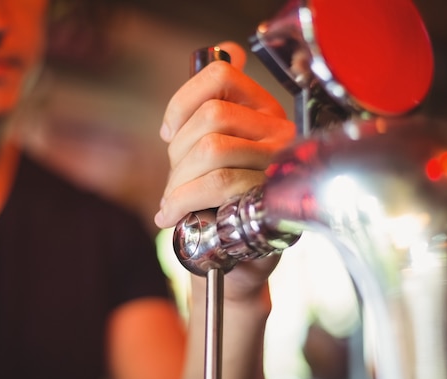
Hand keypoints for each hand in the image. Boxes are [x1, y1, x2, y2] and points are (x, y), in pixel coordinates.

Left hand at [154, 41, 295, 296]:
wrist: (237, 259)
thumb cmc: (219, 205)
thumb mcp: (210, 154)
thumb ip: (212, 110)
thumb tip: (228, 51)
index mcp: (263, 112)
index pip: (221, 75)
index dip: (182, 101)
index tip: (169, 133)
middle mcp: (278, 132)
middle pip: (212, 116)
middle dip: (178, 154)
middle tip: (174, 184)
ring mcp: (277, 164)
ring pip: (212, 148)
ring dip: (179, 182)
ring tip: (173, 204)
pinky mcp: (270, 197)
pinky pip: (219, 183)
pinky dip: (182, 199)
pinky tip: (170, 214)